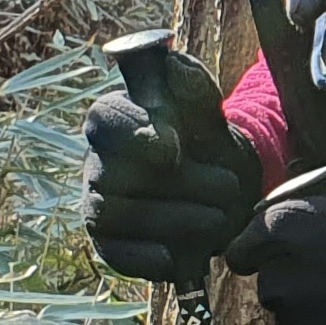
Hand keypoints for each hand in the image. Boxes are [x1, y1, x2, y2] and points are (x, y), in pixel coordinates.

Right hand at [83, 54, 265, 283]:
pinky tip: (177, 257)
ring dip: (171, 218)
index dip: (134, 131)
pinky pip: (114, 253)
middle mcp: (98, 160)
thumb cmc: (206, 137)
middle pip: (115, 171)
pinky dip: (144, 258)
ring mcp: (98, 202)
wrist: (222, 182)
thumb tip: (171, 67)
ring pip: (115, 213)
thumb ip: (191, 83)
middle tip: (227, 186)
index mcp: (115, 117)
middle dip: (176, 182)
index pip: (106, 119)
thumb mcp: (207, 104)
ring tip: (217, 218)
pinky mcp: (109, 242)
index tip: (173, 145)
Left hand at [223, 183, 325, 324]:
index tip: (272, 258)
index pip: (244, 248)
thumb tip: (285, 215)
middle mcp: (286, 279)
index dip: (257, 253)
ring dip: (311, 319)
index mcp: (292, 234)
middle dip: (296, 285)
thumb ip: (316, 211)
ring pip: (289, 323)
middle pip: (272, 287)